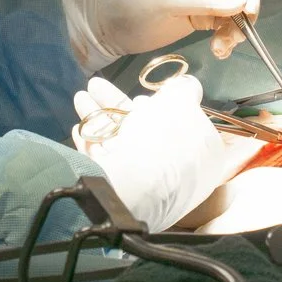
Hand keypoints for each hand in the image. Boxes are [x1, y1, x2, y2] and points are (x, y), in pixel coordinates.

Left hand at [65, 0, 259, 68]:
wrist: (110, 29)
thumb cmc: (132, 3)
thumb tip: (243, 1)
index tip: (243, 0)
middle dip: (244, 6)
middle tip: (239, 29)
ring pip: (238, 7)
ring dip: (237, 27)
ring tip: (223, 46)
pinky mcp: (202, 16)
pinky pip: (226, 24)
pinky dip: (228, 38)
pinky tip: (219, 51)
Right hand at [69, 74, 233, 232]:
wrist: (133, 186)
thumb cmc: (164, 140)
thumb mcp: (181, 102)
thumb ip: (185, 90)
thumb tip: (189, 86)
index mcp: (204, 157)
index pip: (184, 126)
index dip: (161, 106)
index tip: (141, 96)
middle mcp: (180, 175)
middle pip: (147, 132)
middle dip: (119, 106)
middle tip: (98, 88)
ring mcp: (150, 189)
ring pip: (122, 145)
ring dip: (99, 117)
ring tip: (80, 97)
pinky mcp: (123, 196)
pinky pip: (109, 165)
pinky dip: (93, 144)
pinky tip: (78, 128)